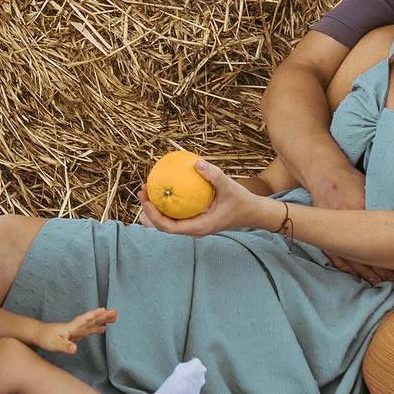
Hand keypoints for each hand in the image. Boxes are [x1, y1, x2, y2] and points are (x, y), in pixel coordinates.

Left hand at [33, 309, 116, 352]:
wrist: (39, 335)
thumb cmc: (46, 338)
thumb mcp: (54, 344)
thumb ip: (64, 346)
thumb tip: (75, 349)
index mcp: (72, 327)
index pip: (85, 319)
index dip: (94, 315)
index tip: (104, 310)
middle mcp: (76, 326)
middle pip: (92, 319)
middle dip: (103, 315)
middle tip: (115, 312)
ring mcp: (77, 330)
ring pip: (92, 323)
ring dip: (102, 320)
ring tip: (114, 317)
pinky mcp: (76, 334)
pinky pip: (89, 330)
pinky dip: (97, 328)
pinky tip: (103, 329)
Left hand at [135, 159, 271, 237]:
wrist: (252, 212)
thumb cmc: (241, 201)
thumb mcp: (229, 186)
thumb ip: (214, 175)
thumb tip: (196, 163)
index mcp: (199, 227)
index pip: (169, 227)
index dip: (153, 215)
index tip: (146, 199)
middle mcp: (194, 230)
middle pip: (163, 227)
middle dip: (148, 211)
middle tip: (142, 190)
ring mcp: (194, 227)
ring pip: (168, 223)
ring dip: (155, 210)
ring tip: (147, 191)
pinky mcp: (196, 221)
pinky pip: (176, 216)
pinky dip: (167, 206)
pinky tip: (164, 190)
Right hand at [293, 157, 393, 282]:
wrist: (323, 176)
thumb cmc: (351, 181)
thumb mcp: (373, 188)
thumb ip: (392, 204)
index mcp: (360, 214)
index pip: (379, 242)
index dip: (391, 258)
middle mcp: (347, 228)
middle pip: (366, 256)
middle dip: (381, 271)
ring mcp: (333, 235)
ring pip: (351, 261)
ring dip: (365, 273)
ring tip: (378, 282)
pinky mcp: (325, 237)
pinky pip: (336, 258)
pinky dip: (347, 268)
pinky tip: (356, 275)